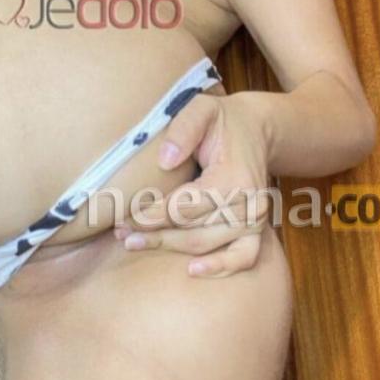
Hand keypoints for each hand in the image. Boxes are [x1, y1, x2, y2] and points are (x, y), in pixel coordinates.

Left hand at [115, 92, 272, 276]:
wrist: (256, 129)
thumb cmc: (222, 119)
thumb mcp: (202, 109)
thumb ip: (184, 129)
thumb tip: (165, 161)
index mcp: (233, 177)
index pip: (186, 206)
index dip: (154, 216)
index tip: (126, 219)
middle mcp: (248, 203)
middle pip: (193, 231)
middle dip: (155, 235)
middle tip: (122, 235)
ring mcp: (254, 220)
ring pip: (207, 245)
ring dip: (171, 249)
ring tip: (135, 244)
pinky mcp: (257, 229)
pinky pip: (244, 258)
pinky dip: (220, 267)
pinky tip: (192, 271)